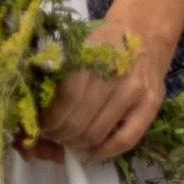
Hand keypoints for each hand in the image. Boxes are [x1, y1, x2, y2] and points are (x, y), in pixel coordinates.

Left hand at [35, 0, 183, 165]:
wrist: (144, 31)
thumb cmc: (103, 41)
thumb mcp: (77, 46)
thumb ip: (57, 74)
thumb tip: (32, 108)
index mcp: (91, 58)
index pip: (65, 100)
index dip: (48, 120)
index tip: (40, 125)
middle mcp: (114, 76)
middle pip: (78, 123)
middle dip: (59, 135)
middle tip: (53, 135)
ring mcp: (136, 92)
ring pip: (97, 135)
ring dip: (77, 144)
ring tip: (70, 140)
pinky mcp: (151, 106)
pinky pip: (125, 141)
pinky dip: (103, 152)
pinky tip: (92, 149)